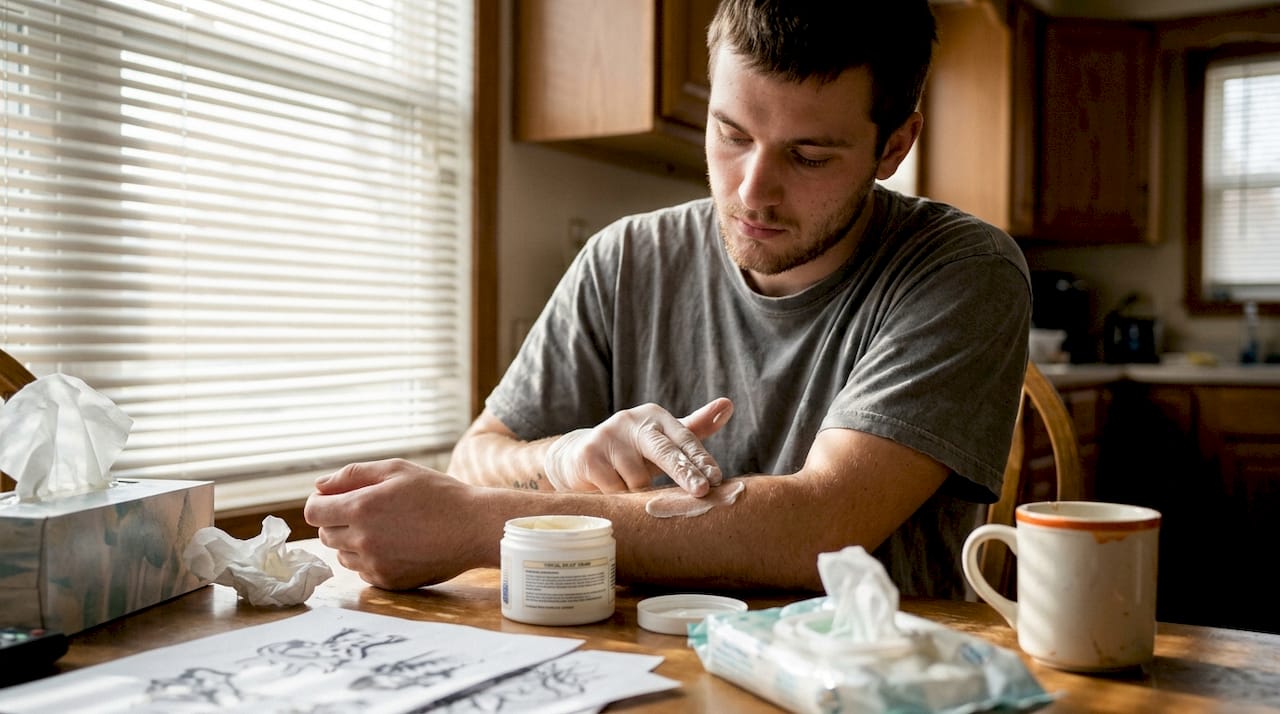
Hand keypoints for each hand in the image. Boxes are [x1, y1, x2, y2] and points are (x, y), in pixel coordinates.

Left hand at [303, 459, 489, 588]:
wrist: (473, 528)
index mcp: (361, 507)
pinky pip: (363, 571)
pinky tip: (396, 546)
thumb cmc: (438, 494)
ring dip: (353, 541)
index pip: (313, 511)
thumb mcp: (397, 470)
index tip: (335, 499)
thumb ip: (353, 475)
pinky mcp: (388, 582)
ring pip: (342, 555)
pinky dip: (371, 559)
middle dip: (337, 521)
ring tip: (386, 528)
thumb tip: (319, 486)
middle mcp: (362, 539)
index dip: (321, 502)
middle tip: (368, 511)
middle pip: (325, 534)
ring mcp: (374, 565)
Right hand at [542, 397, 732, 495]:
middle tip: (702, 491)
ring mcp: (608, 436)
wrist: (577, 456)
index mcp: (654, 416)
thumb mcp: (662, 440)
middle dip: (684, 472)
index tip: (716, 478)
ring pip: (638, 481)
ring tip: (628, 487)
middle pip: (664, 450)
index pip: (684, 438)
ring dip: (639, 493)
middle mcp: (631, 421)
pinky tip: (609, 489)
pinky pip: (614, 489)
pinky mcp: (589, 456)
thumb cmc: (631, 451)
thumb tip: (728, 404)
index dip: (700, 459)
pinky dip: (617, 496)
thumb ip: (695, 428)